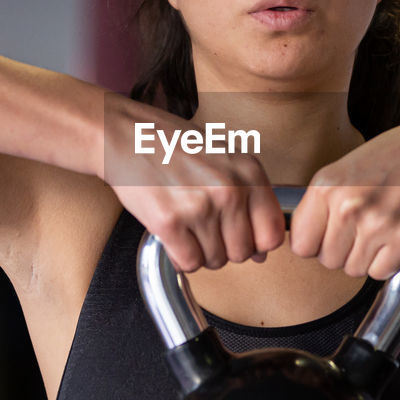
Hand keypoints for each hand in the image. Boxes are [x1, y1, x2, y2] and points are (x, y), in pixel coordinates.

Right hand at [101, 96, 284, 272]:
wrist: (128, 136)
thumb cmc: (176, 147)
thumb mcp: (226, 161)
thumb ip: (249, 203)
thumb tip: (261, 253)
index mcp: (250, 173)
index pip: (272, 235)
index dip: (256, 243)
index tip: (240, 237)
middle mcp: (229, 190)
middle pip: (242, 253)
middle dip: (224, 248)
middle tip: (205, 227)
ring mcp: (200, 207)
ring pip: (215, 261)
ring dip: (201, 252)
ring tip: (187, 225)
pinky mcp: (169, 222)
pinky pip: (189, 263)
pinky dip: (180, 257)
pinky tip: (173, 235)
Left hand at [289, 119, 399, 278]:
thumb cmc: (398, 154)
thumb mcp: (346, 167)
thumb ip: (324, 201)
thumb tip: (303, 236)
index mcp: (326, 185)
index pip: (300, 244)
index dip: (315, 243)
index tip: (328, 236)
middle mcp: (347, 206)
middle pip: (327, 261)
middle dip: (343, 251)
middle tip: (363, 229)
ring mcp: (376, 224)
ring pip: (353, 270)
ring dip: (366, 257)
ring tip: (381, 229)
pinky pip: (380, 272)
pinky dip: (388, 261)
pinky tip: (396, 237)